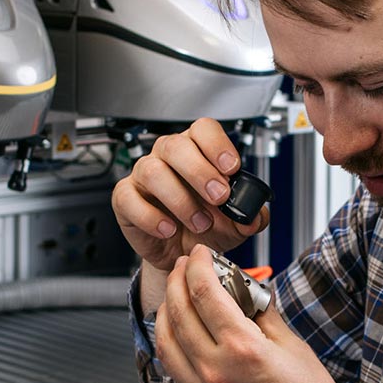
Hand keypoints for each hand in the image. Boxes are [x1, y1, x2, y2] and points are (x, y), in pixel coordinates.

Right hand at [112, 118, 270, 270]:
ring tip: (199, 222)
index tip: (232, 168)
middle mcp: (168, 156)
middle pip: (176, 146)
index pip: (203, 129)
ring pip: (153, 171)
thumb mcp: (235, 224)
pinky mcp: (125, 199)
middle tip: (219, 196)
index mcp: (196, 150)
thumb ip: (250, 216)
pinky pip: (129, 199)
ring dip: (180, 199)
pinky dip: (151, 217)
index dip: (217, 145)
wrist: (183, 253)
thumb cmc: (206, 227)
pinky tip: (168, 229)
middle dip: (200, 171)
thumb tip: (257, 214)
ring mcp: (143, 175)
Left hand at [154, 246, 382, 382]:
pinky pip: (174, 372)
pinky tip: (180, 335)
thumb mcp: (293, 347)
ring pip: (166, 343)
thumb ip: (263, 314)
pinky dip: (171, 345)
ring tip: (175, 296)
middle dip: (178, 282)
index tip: (199, 254)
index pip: (205, 293)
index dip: (198, 266)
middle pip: (179, 313)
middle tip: (184, 267)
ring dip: (166, 312)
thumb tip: (246, 291)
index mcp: (242, 349)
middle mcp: (215, 372)